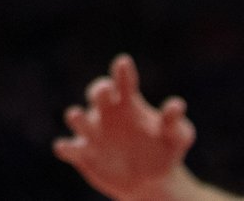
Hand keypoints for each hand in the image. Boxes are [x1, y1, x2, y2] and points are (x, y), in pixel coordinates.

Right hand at [54, 55, 200, 200]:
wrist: (150, 180)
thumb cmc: (163, 151)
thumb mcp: (177, 138)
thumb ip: (176, 122)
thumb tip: (177, 104)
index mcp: (128, 104)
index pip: (123, 83)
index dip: (122, 72)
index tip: (124, 63)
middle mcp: (106, 113)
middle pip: (97, 93)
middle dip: (99, 90)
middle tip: (107, 90)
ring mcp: (92, 132)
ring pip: (77, 118)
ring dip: (77, 116)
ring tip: (77, 115)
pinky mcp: (83, 153)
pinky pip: (69, 148)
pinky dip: (65, 146)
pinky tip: (65, 147)